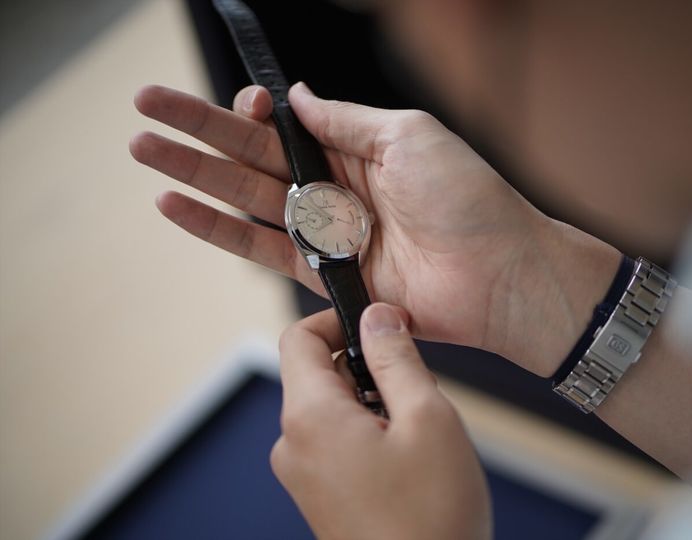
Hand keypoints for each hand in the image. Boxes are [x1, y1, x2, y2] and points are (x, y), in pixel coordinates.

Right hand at [130, 83, 618, 375]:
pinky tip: (177, 207)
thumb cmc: (468, 198)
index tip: (234, 99)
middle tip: (145, 110)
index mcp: (357, 148)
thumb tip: (298, 96)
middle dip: (199, 132)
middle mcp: (336, 188)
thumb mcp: (408, 135)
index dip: (254, 110)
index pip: (288, 124)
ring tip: (145, 152)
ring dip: (194, 175)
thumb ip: (345, 120)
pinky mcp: (321, 274)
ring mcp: (326, 232)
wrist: (499, 273)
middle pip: (253, 154)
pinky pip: (259, 247)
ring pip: (245, 197)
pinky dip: (217, 228)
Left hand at [273, 303, 490, 539]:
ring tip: (415, 435)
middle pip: (317, 373)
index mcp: (310, 417)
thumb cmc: (432, 518)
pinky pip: (336, 442)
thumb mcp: (427, 417)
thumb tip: (377, 316)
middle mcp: (293, 445)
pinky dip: (368, 434)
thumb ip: (396, 357)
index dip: (337, 319)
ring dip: (373, 403)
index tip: (378, 323)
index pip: (297, 338)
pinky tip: (406, 461)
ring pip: (332, 408)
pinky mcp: (320, 496)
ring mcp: (303, 475)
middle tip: (414, 389)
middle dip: (366, 368)